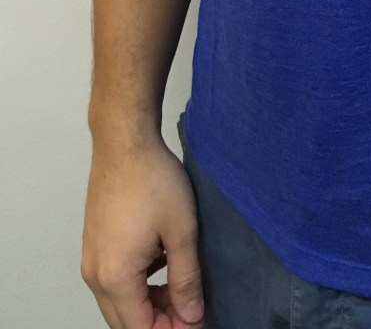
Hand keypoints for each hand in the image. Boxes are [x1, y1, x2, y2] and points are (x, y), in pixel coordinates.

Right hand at [82, 134, 204, 328]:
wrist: (125, 142)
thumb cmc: (153, 180)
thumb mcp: (182, 231)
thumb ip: (186, 279)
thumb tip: (192, 316)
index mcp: (115, 277)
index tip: (197, 321)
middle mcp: (95, 275)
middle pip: (125, 321)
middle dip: (159, 322)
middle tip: (191, 311)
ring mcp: (91, 258)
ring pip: (118, 302)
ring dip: (148, 304)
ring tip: (181, 287)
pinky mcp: (94, 243)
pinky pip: (113, 280)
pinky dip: (137, 284)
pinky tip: (163, 263)